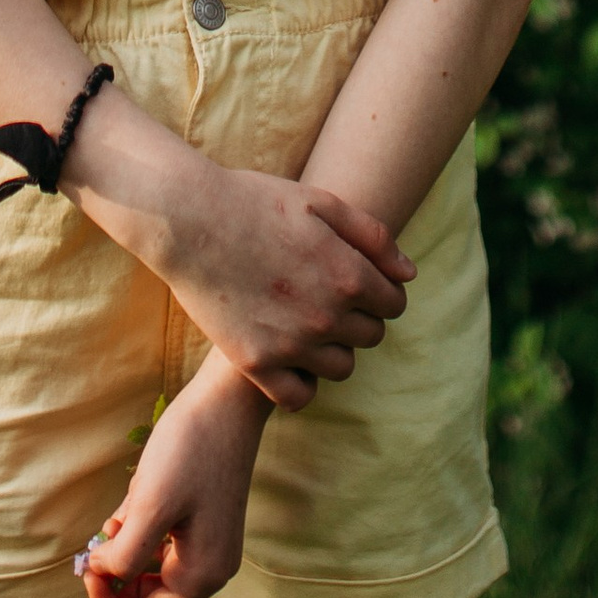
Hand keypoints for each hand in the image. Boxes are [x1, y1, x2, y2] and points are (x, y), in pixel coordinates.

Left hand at [80, 358, 268, 597]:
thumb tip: (101, 572)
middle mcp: (209, 570)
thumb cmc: (191, 446)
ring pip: (151, 579)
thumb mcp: (150, 503)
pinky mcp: (203, 523)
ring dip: (124, 557)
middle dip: (113, 583)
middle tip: (95, 546)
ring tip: (119, 517)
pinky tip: (134, 502)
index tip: (92, 566)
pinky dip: (138, 536)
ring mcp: (209, 547)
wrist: (229, 397)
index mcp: (200, 576)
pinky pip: (160, 551)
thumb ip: (125, 554)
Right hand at [141, 149, 414, 409]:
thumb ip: (373, 237)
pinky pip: (298, 396)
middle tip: (329, 297)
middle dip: (359, 317)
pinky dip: (300, 382)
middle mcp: (326, 317)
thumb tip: (408, 274)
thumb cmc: (256, 201)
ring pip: (340, 368)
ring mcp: (291, 345)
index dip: (381, 291)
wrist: (188, 219)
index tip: (360, 282)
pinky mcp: (256, 363)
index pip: (394, 304)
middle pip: (370, 336)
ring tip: (308, 323)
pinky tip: (288, 355)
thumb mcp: (321, 202)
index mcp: (348, 274)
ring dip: (333, 349)